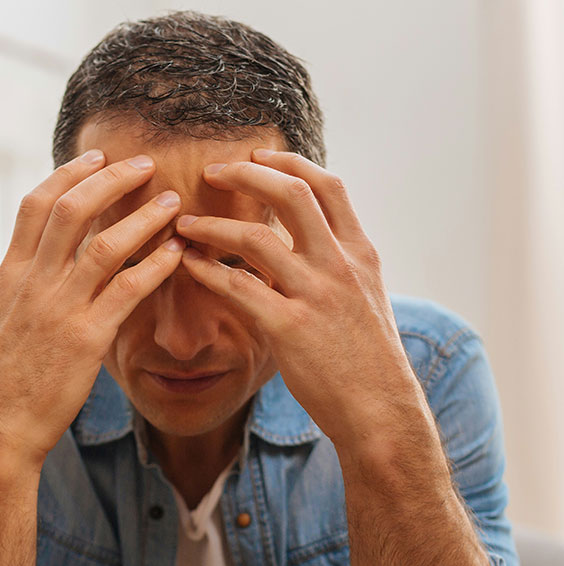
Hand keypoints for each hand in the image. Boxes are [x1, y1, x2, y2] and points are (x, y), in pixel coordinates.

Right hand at [0, 151, 184, 465]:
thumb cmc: (8, 377)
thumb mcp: (8, 319)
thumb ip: (31, 285)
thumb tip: (55, 261)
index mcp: (11, 273)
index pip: (36, 203)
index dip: (70, 173)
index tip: (98, 156)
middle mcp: (32, 282)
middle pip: (72, 209)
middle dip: (111, 179)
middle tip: (146, 165)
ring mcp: (58, 308)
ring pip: (104, 243)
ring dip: (143, 217)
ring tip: (172, 203)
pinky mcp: (85, 339)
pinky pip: (126, 289)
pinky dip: (154, 265)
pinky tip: (175, 254)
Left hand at [176, 150, 422, 452]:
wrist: (381, 409)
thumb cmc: (369, 361)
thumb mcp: (366, 300)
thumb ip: (340, 267)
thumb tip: (310, 247)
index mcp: (360, 253)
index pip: (328, 186)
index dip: (290, 163)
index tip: (259, 155)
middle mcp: (340, 265)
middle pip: (292, 194)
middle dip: (247, 173)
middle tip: (212, 171)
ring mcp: (316, 294)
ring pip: (256, 237)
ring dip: (213, 225)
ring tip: (185, 225)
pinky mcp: (290, 327)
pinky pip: (238, 286)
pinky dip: (207, 269)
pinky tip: (188, 264)